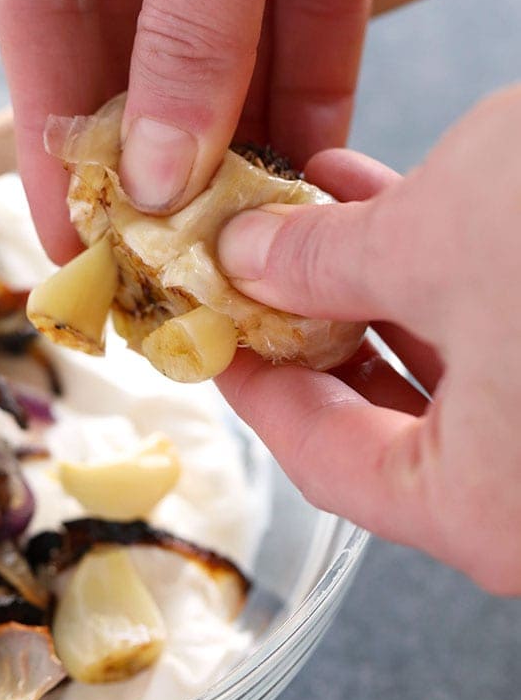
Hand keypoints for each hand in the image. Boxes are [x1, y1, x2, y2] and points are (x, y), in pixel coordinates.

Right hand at [0, 0, 519, 259]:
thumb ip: (188, 25)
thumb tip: (150, 165)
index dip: (51, 124)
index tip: (71, 230)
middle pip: (132, 19)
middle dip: (148, 134)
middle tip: (163, 247)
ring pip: (226, 15)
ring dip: (234, 116)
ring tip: (239, 221)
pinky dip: (311, 65)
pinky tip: (308, 149)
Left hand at [216, 84, 520, 593]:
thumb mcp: (436, 238)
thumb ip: (323, 262)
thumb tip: (248, 259)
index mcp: (488, 507)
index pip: (327, 463)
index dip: (254, 390)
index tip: (208, 335)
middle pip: (387, 420)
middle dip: (314, 323)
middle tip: (255, 266)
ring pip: (450, 366)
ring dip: (374, 280)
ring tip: (313, 203)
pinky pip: (504, 333)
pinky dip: (443, 269)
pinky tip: (394, 192)